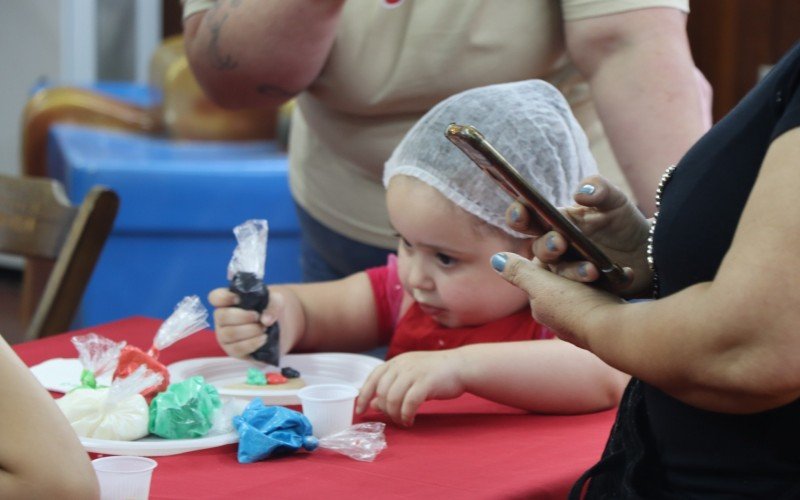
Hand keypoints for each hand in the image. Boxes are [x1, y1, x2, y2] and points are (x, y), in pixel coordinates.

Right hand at [207, 287, 284, 357]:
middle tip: (258, 317)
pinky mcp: (233, 351)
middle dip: (242, 316)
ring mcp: (225, 336)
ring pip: (229, 334)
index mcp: (227, 302)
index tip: (239, 299)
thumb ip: (273, 304)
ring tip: (264, 328)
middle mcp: (222, 319)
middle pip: (221, 316)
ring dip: (250, 330)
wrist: (278, 330)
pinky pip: (238, 348)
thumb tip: (265, 320)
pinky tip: (264, 338)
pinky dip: (253, 343)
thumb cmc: (269, 311)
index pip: (215, 297)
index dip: (224, 297)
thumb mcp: (276, 301)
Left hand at [355, 350, 466, 426]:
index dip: (364, 395)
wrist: (461, 366)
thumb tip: (373, 404)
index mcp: (396, 362)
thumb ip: (391, 389)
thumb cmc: (434, 374)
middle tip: (394, 418)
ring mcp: (414, 372)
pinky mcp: (426, 382)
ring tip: (403, 421)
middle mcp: (402, 365)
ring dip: (395, 414)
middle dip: (385, 410)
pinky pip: (409, 403)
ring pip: (393, 398)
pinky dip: (406, 415)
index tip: (360, 410)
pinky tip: (410, 420)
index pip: (373, 378)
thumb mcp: (410, 378)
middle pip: (382, 392)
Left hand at [491, 253, 622, 349]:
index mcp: (542, 309)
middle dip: (575, 268)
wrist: (616, 334)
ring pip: (586, 289)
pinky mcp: (606, 323)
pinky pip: (606, 298)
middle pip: (564, 283)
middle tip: (588, 258)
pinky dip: (612, 287)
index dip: (551, 258)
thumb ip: (520, 273)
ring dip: (595, 277)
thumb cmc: (576, 308)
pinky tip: (620, 278)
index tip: (562, 244)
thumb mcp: (543, 286)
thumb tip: (495, 260)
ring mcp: (583, 323)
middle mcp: (560, 319)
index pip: (541, 277)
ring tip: (604, 268)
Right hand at [507, 175, 651, 295]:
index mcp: (556, 221)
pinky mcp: (583, 288)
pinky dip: (597, 283)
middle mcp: (556, 245)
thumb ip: (599, 188)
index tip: (522, 213)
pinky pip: (582, 290)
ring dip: (572, 270)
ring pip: (559, 272)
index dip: (518, 214)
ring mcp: (568, 268)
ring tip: (592, 269)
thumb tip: (579, 194)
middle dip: (546, 246)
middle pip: (538, 248)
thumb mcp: (616, 200)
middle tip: (560, 243)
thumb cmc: (624, 222)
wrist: (650, 251)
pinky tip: (613, 275)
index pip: (527, 217)